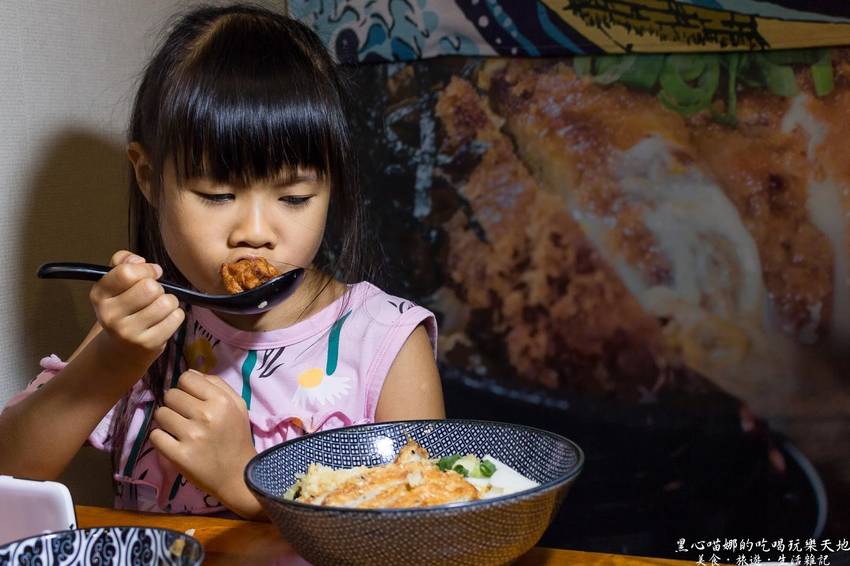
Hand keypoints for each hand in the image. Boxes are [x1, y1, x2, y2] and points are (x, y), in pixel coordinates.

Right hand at [90, 250, 183, 364]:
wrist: (122, 349)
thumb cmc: (124, 308)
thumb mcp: (115, 283)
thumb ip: (123, 261)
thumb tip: (138, 260)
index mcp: (99, 295)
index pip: (127, 272)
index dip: (146, 269)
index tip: (152, 273)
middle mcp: (109, 315)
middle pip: (150, 287)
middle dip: (158, 287)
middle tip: (152, 296)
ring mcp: (128, 332)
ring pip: (166, 302)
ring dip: (168, 301)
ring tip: (159, 308)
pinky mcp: (148, 344)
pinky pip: (176, 317)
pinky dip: (176, 315)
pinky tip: (164, 319)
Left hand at [149, 370, 262, 518]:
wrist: (238, 475)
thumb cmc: (237, 437)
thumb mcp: (238, 406)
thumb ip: (217, 384)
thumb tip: (190, 372)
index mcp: (221, 401)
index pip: (187, 378)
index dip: (186, 387)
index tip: (191, 399)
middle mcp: (206, 415)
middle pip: (170, 394)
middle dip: (175, 404)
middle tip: (185, 416)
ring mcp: (191, 436)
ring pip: (160, 414)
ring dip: (166, 421)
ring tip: (179, 430)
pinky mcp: (178, 455)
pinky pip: (155, 436)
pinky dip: (161, 438)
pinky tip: (173, 442)